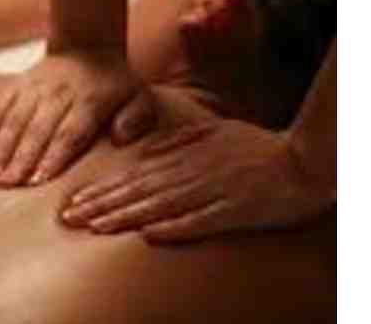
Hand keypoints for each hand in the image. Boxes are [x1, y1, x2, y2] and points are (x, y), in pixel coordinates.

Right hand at [0, 50, 155, 185]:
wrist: (88, 46)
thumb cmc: (116, 83)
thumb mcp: (139, 96)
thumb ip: (136, 118)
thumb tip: (121, 138)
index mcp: (90, 100)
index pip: (70, 132)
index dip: (54, 156)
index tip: (38, 179)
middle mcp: (59, 94)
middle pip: (38, 130)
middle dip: (21, 158)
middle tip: (7, 185)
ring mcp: (35, 88)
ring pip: (15, 119)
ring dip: (0, 147)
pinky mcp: (18, 85)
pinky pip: (1, 105)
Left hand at [62, 120, 334, 241]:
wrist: (302, 159)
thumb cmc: (254, 147)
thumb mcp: (212, 133)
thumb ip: (177, 141)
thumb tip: (144, 150)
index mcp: (184, 157)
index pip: (134, 176)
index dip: (102, 190)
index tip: (74, 201)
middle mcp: (192, 174)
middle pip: (139, 193)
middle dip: (101, 205)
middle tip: (68, 217)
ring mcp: (212, 192)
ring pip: (160, 207)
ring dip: (126, 218)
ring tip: (95, 228)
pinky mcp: (234, 210)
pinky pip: (201, 221)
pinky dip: (174, 228)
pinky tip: (149, 236)